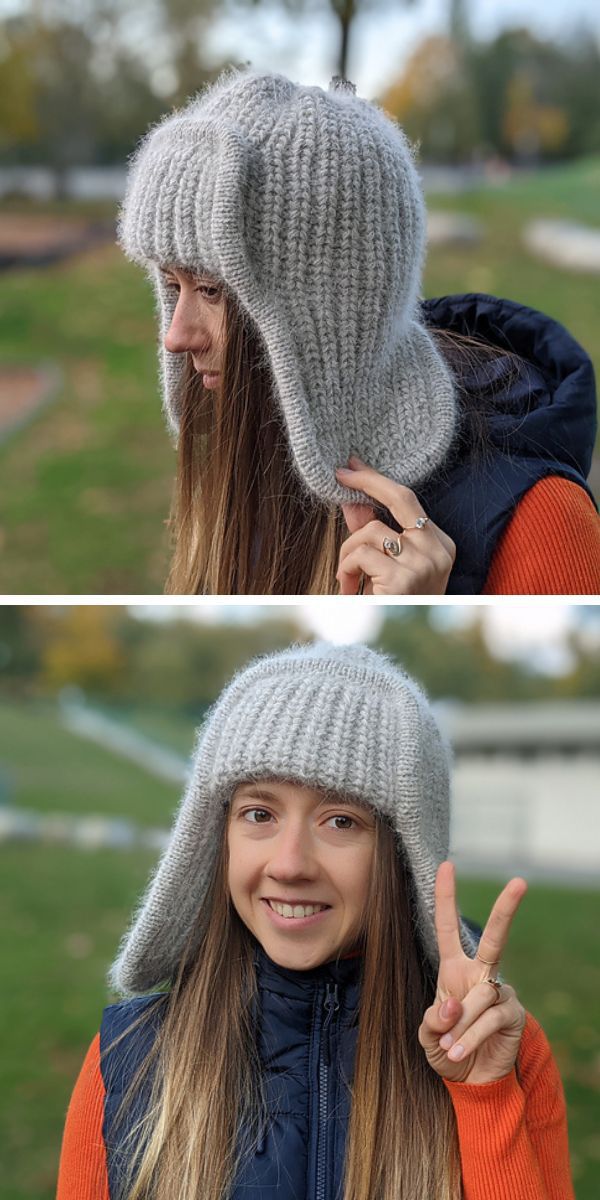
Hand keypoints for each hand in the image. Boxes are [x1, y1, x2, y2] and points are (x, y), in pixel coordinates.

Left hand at [335, 456, 454, 594]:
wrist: (397, 647)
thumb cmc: (392, 604)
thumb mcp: (386, 564)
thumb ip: (371, 531)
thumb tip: (351, 499)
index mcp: (440, 544)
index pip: (408, 499)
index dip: (377, 480)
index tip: (352, 466)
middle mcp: (438, 551)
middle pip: (398, 497)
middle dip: (367, 480)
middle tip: (341, 475)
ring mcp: (424, 564)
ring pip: (369, 533)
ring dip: (346, 553)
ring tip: (345, 577)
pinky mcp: (403, 579)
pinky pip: (361, 555)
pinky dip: (345, 569)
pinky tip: (347, 588)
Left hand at [418, 861, 527, 1084]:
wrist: (471, 1082)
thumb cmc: (447, 1049)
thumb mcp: (428, 1035)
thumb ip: (433, 1019)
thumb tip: (452, 1005)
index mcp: (454, 970)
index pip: (448, 927)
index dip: (446, 897)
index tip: (447, 865)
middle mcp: (480, 974)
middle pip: (494, 937)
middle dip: (507, 909)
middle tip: (520, 882)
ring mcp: (500, 992)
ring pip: (479, 996)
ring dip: (460, 1026)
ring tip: (450, 1048)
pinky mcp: (513, 1014)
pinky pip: (489, 1018)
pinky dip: (470, 1037)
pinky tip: (459, 1053)